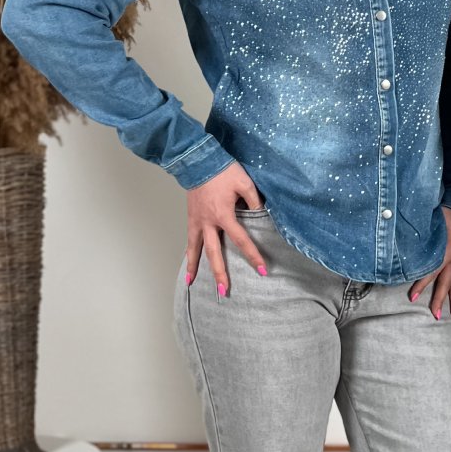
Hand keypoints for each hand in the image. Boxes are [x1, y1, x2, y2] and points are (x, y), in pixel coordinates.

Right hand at [185, 162, 266, 295]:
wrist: (198, 160)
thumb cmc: (223, 171)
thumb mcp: (245, 183)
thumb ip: (255, 201)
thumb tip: (262, 215)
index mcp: (224, 215)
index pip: (241, 241)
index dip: (252, 256)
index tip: (261, 270)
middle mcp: (208, 222)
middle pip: (214, 253)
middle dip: (220, 273)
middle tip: (224, 291)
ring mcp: (197, 221)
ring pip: (196, 250)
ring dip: (195, 268)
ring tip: (192, 284)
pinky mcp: (191, 218)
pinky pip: (189, 240)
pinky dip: (189, 254)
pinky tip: (189, 266)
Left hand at [408, 207, 450, 321]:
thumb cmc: (445, 213)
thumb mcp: (428, 225)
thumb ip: (416, 237)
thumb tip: (399, 244)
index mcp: (444, 252)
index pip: (430, 272)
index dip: (421, 285)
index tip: (412, 298)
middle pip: (445, 284)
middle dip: (439, 300)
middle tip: (434, 316)